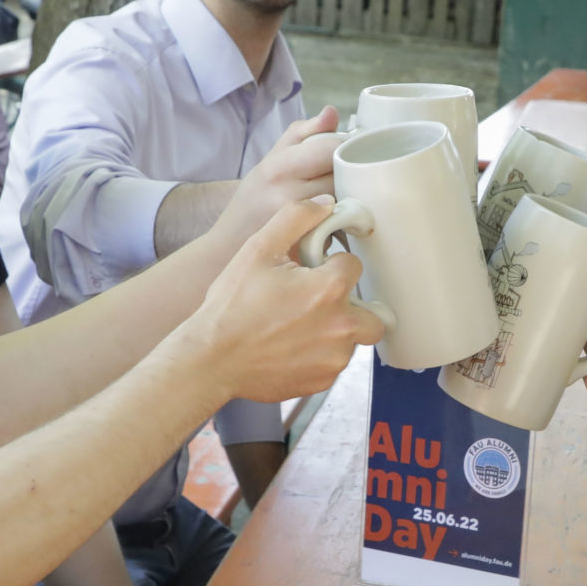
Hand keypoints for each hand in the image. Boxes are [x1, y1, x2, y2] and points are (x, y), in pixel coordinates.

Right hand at [187, 198, 388, 402]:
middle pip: (374, 312)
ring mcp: (334, 358)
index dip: (332, 265)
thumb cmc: (231, 307)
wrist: (211, 359)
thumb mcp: (257, 250)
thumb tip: (325, 205)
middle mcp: (341, 326)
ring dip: (336, 330)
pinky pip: (335, 363)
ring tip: (298, 326)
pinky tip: (291, 347)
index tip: (313, 272)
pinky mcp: (323, 381)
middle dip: (353, 304)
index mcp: (329, 289)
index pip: (354, 265)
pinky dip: (320, 355)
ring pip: (353, 339)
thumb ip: (295, 218)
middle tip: (321, 303)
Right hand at [223, 108, 345, 240]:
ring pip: (345, 200)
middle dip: (350, 172)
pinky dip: (344, 219)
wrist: (232, 242)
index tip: (348, 150)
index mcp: (279, 167)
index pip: (330, 149)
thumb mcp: (273, 157)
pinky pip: (341, 225)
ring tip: (339, 194)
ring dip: (350, 194)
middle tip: (346, 174)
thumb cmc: (257, 197)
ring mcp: (298, 223)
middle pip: (342, 175)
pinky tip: (335, 217)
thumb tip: (332, 112)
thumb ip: (304, 132)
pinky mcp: (309, 243)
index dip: (345, 147)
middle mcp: (287, 194)